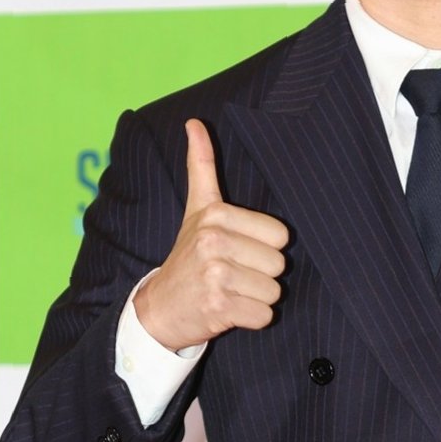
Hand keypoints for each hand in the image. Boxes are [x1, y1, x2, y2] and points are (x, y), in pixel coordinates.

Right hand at [136, 118, 289, 351]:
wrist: (159, 306)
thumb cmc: (187, 256)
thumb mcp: (197, 208)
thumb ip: (202, 166)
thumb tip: (195, 122)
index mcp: (216, 215)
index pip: (281, 235)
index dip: (265, 248)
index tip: (238, 251)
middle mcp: (214, 241)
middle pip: (279, 264)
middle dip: (261, 275)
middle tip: (232, 275)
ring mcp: (215, 275)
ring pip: (273, 291)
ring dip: (257, 299)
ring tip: (230, 292)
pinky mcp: (219, 306)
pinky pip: (264, 316)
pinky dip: (252, 319)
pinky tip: (229, 311)